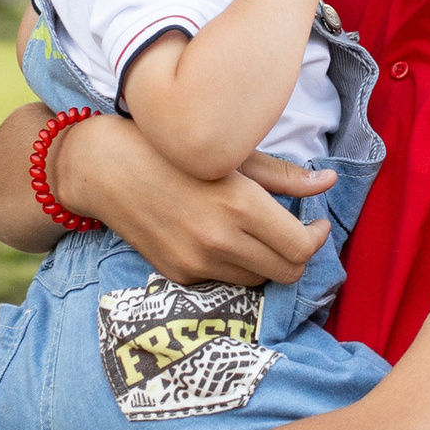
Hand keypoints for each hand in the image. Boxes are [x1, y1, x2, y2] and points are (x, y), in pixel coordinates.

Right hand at [55, 115, 330, 285]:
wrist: (102, 167)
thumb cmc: (169, 148)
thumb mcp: (231, 153)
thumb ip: (283, 175)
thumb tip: (328, 183)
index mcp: (240, 205)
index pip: (301, 248)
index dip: (316, 238)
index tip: (313, 222)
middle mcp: (220, 241)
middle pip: (286, 273)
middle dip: (298, 255)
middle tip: (294, 232)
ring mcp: (196, 263)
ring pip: (257, 281)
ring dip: (266, 262)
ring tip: (257, 233)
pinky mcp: (177, 274)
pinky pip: (223, 280)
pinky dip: (234, 265)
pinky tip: (223, 238)